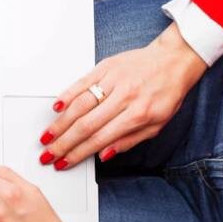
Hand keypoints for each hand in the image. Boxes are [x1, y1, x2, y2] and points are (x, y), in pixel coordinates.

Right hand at [40, 22, 206, 167]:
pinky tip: (56, 107)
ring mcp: (113, 81)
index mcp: (138, 115)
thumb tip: (105, 154)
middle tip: (48, 154)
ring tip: (47, 136)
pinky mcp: (106, 66)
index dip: (78, 153)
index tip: (64, 162)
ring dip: (60, 123)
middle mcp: (124, 97)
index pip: (99, 139)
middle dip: (63, 143)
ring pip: (80, 105)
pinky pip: (81, 82)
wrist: (175, 59)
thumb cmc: (167, 92)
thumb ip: (130, 140)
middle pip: (85, 125)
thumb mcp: (158, 124)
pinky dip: (66, 95)